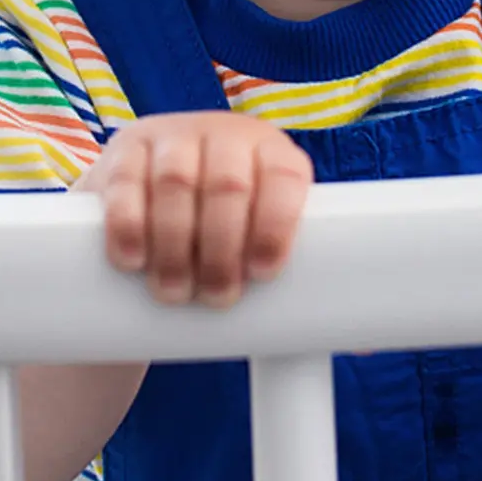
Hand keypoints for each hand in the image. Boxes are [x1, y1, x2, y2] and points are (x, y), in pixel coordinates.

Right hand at [75, 111, 312, 306]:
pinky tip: (133, 260)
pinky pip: (127, 181)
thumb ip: (294, 278)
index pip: (286, 176)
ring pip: (177, 183)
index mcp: (272, 153)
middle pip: (230, 185)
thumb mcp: (254, 237)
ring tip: (174, 292)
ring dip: (175, 246)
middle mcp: (226, 135)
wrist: (147, 203)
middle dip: (222, 249)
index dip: (277, 224)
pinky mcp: (127, 147)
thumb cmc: (220, 236)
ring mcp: (174, 136)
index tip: (263, 273)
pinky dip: (129, 225)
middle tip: (216, 297)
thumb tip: (354, 345)